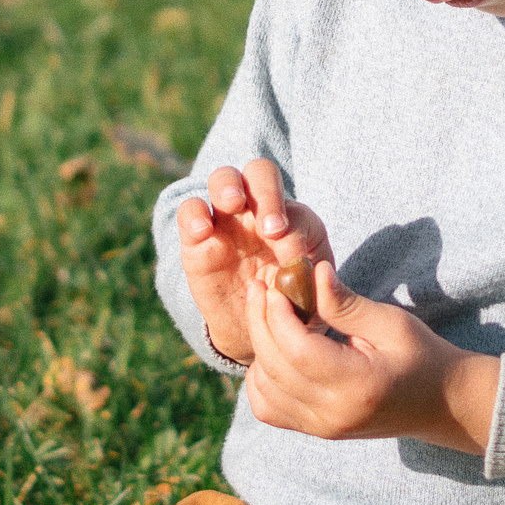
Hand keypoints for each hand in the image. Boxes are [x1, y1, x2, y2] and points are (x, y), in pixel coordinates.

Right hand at [176, 159, 331, 363]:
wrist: (254, 331)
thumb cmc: (290, 307)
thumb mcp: (312, 299)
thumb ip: (315, 284)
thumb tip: (308, 266)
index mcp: (291, 220)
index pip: (293, 207)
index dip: (294, 227)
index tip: (292, 255)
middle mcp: (257, 211)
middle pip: (259, 173)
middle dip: (266, 192)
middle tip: (270, 228)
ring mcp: (225, 222)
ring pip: (222, 179)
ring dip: (228, 186)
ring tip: (233, 204)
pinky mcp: (196, 242)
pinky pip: (189, 212)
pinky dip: (193, 214)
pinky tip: (202, 230)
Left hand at [240, 259, 500, 455]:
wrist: (442, 404)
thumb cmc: (422, 356)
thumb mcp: (392, 323)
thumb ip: (346, 303)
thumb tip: (312, 273)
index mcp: (357, 385)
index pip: (298, 350)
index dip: (277, 314)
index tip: (274, 284)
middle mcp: (333, 414)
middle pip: (274, 367)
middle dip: (259, 322)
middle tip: (261, 288)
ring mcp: (321, 428)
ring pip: (263, 389)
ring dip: (258, 348)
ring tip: (269, 315)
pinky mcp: (315, 430)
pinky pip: (268, 409)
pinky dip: (261, 379)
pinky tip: (274, 351)